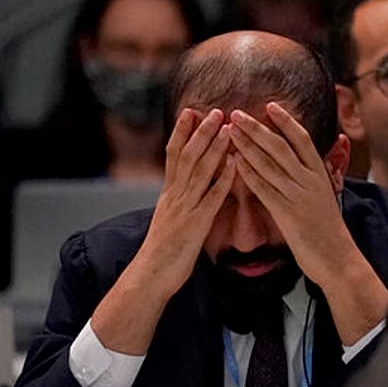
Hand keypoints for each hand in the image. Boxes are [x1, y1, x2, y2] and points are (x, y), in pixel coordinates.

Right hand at [91, 108, 233, 355]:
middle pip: (187, 156)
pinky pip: (212, 198)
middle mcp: (175, 196)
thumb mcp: (169, 220)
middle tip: (215, 110)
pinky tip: (236, 165)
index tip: (191, 111)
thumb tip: (186, 189)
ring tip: (227, 127)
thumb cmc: (162, 253)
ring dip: (215, 148)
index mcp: (169, 194)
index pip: (173, 155)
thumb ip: (179, 203)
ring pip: (200, 172)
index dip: (182, 132)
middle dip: (201, 132)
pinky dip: (224, 180)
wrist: (151, 276)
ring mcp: (185, 209)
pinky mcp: (196, 225)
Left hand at [227, 103, 353, 285]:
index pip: (302, 139)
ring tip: (230, 131)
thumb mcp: (326, 196)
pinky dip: (248, 173)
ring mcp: (298, 197)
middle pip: (280, 147)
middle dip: (257, 128)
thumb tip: (317, 158)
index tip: (270, 105)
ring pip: (269, 164)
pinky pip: (264, 188)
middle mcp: (310, 181)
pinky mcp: (287, 214)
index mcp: (320, 175)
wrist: (338, 259)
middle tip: (237, 113)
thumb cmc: (329, 230)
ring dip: (247, 145)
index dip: (286, 121)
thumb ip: (316, 176)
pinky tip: (234, 161)